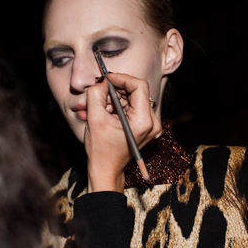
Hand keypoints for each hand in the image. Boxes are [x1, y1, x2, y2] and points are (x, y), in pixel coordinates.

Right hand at [85, 72, 160, 192]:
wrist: (106, 169)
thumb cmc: (101, 150)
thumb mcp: (94, 118)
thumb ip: (96, 94)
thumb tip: (102, 80)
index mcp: (144, 121)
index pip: (139, 86)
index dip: (122, 78)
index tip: (107, 78)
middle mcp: (152, 123)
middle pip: (136, 92)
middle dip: (115, 91)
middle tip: (99, 95)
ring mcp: (151, 126)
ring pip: (133, 99)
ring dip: (115, 99)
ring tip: (99, 108)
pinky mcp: (146, 127)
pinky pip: (133, 108)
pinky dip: (118, 107)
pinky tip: (106, 114)